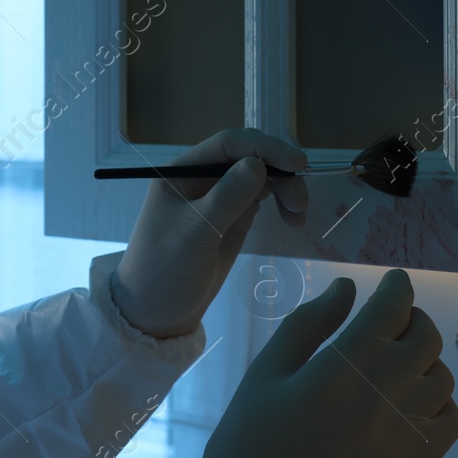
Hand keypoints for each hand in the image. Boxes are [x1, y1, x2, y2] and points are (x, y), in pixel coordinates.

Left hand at [111, 128, 308, 338]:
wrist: (158, 313)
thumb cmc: (164, 270)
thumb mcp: (194, 233)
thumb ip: (226, 197)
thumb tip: (258, 163)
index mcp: (182, 172)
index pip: (228, 144)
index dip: (264, 147)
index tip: (296, 163)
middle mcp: (202, 178)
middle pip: (250, 157)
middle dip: (280, 171)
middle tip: (300, 204)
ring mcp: (219, 197)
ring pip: (262, 176)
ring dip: (285, 188)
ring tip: (297, 218)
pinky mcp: (234, 217)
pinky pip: (263, 197)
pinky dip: (282, 202)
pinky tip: (292, 219)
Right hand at [193, 269, 457, 457]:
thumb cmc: (248, 445)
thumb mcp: (265, 373)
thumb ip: (309, 323)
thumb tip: (348, 289)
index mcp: (342, 368)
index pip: (392, 309)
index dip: (397, 286)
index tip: (393, 281)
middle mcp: (384, 397)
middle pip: (426, 337)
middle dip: (411, 319)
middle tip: (389, 322)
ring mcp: (405, 437)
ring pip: (442, 377)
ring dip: (424, 360)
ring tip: (395, 364)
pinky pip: (449, 421)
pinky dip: (439, 402)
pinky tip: (410, 403)